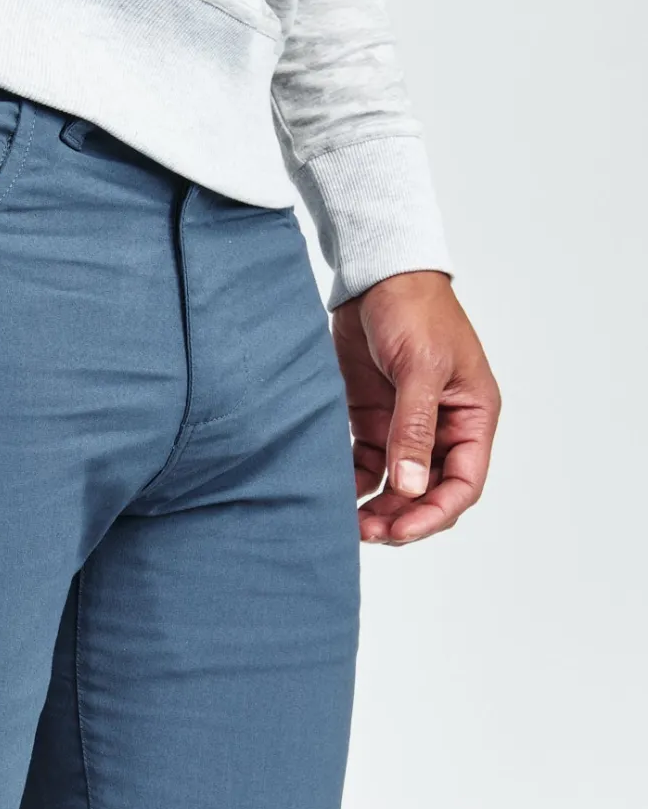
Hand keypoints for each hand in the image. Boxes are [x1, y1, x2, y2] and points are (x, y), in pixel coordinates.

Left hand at [331, 270, 500, 544]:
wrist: (375, 275)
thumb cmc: (413, 309)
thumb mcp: (420, 367)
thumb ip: (414, 428)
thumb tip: (411, 486)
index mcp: (472, 417)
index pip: (463, 483)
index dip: (434, 513)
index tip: (400, 530)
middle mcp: (442, 427)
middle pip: (429, 492)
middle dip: (403, 517)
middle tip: (367, 534)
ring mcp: (405, 425)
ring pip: (397, 484)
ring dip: (378, 507)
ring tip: (350, 524)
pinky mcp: (372, 418)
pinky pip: (367, 464)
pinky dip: (355, 483)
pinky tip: (335, 493)